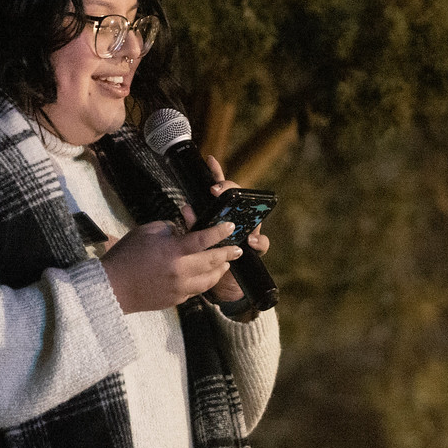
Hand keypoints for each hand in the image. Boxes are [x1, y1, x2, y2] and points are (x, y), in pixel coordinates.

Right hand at [101, 219, 241, 312]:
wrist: (112, 288)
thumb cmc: (126, 256)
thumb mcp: (147, 232)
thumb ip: (170, 229)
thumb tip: (183, 231)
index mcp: (173, 251)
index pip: (203, 239)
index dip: (219, 232)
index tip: (231, 226)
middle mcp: (180, 271)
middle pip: (213, 261)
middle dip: (228, 253)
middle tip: (237, 249)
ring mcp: (180, 288)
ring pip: (209, 280)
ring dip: (220, 270)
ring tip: (226, 263)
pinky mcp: (176, 299)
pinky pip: (197, 290)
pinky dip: (205, 281)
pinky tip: (207, 276)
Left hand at [200, 155, 271, 306]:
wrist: (219, 286)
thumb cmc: (205, 260)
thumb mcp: (196, 241)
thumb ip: (194, 225)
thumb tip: (186, 209)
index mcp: (220, 213)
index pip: (220, 188)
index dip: (216, 172)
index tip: (210, 161)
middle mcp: (237, 218)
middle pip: (238, 197)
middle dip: (229, 189)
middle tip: (215, 189)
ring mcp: (248, 231)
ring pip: (252, 215)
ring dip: (246, 212)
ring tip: (232, 215)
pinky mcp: (255, 247)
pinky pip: (261, 242)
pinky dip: (257, 241)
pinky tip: (250, 241)